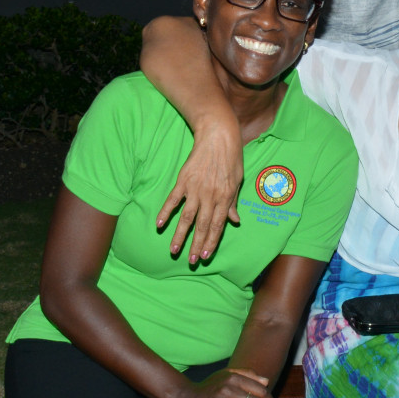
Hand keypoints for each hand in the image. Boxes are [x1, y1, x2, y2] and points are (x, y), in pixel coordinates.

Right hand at [158, 120, 243, 263]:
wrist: (218, 136)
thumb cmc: (232, 157)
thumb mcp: (238, 180)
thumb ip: (234, 202)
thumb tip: (235, 221)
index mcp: (226, 197)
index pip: (218, 226)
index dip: (211, 242)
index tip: (205, 256)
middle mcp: (211, 196)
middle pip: (202, 226)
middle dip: (196, 245)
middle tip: (191, 261)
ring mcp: (196, 188)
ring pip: (187, 217)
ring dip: (180, 235)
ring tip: (174, 251)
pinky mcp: (183, 180)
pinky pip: (173, 199)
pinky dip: (166, 212)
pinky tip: (160, 224)